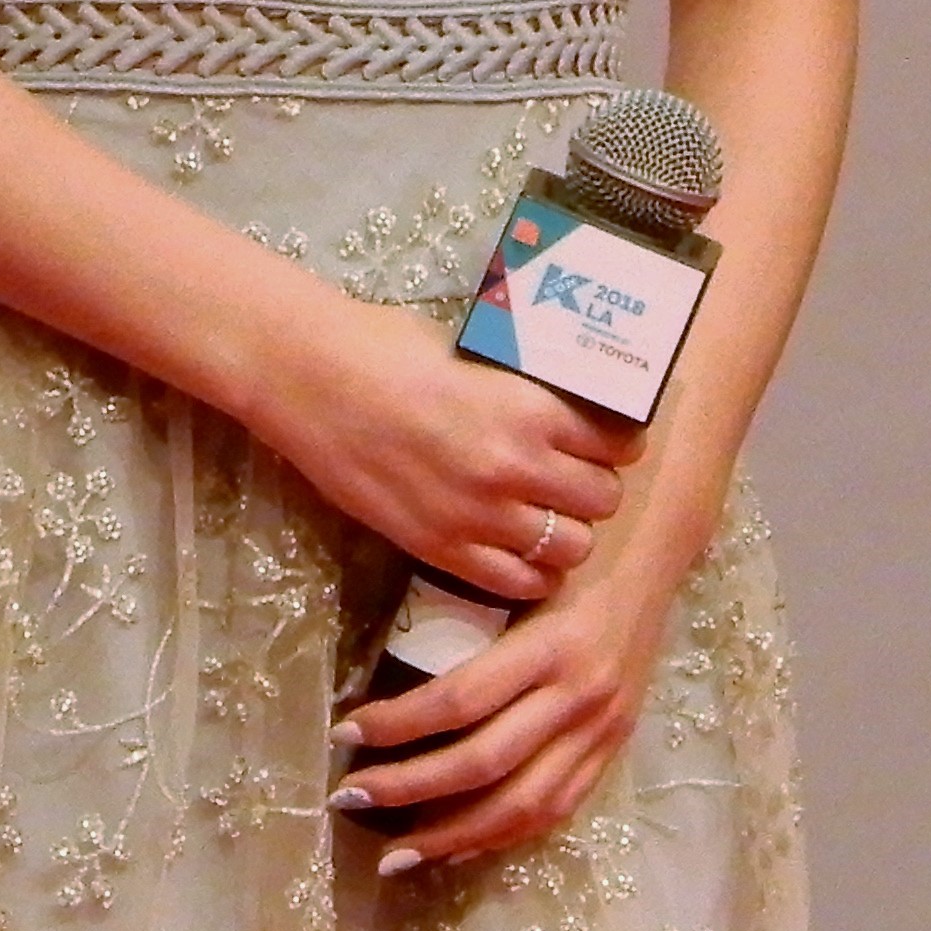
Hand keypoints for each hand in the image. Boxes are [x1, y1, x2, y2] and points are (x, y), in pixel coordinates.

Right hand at [251, 294, 636, 601]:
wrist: (311, 380)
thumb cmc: (385, 348)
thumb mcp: (473, 355)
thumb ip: (521, 389)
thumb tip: (558, 401)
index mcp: (530, 409)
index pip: (618, 443)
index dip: (619, 444)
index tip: (609, 443)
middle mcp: (516, 468)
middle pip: (603, 501)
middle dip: (596, 490)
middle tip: (576, 480)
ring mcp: (480, 515)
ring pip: (571, 549)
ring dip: (567, 534)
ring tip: (547, 517)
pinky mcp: (442, 547)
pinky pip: (519, 583)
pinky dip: (531, 573)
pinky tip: (521, 551)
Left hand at [332, 463, 707, 869]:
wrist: (655, 554)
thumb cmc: (571, 554)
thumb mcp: (520, 578)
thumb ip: (470, 624)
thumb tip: (387, 672)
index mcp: (550, 644)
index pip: (460, 699)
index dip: (398, 724)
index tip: (344, 732)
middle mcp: (579, 695)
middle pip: (484, 763)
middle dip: (410, 788)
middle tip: (349, 797)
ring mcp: (602, 731)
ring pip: (522, 805)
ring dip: (453, 836)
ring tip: (395, 855)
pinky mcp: (614, 750)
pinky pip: (557, 810)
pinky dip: (503, 835)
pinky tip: (458, 848)